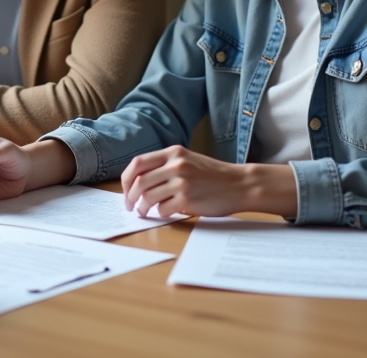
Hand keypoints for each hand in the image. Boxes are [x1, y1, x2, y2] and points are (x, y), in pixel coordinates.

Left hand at [121, 146, 296, 218]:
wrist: (240, 185)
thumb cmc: (213, 175)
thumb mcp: (188, 160)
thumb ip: (165, 166)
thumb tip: (138, 182)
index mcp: (173, 153)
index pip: (138, 163)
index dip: (126, 179)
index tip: (126, 190)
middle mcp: (176, 165)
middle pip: (139, 182)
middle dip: (130, 196)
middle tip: (130, 206)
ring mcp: (181, 182)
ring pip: (148, 197)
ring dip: (142, 207)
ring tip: (143, 212)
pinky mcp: (188, 199)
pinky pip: (163, 209)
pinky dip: (160, 213)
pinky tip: (164, 213)